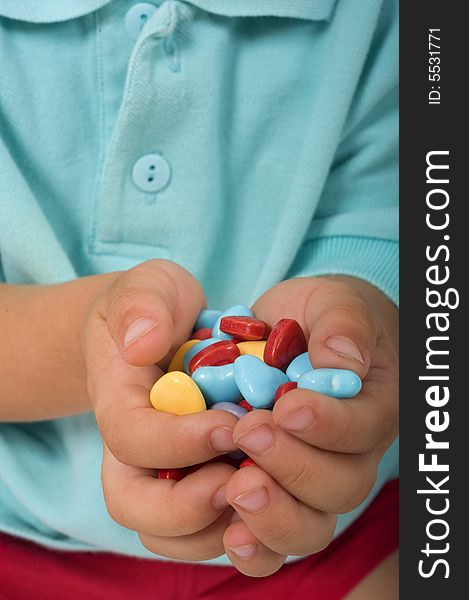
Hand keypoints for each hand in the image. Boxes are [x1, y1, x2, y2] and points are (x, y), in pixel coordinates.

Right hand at [84, 260, 239, 559]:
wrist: (164, 331)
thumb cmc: (157, 307)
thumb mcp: (147, 288)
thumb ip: (140, 306)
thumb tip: (142, 345)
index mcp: (118, 404)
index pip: (131, 440)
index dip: (178, 442)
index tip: (230, 425)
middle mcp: (135, 453)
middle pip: (138, 509)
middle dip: (190, 505)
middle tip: (242, 479)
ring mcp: (166, 475)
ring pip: (176, 535)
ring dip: (222, 526)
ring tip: (267, 489)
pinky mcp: (200, 484)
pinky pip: (211, 531)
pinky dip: (244, 530)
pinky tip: (279, 496)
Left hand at [221, 276, 398, 575]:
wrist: (298, 333)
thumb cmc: (321, 316)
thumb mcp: (335, 303)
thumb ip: (343, 325)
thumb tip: (342, 362)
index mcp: (371, 408)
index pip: (362, 429)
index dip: (328, 426)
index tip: (289, 407)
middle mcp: (347, 455)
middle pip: (338, 487)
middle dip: (293, 465)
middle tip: (249, 432)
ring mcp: (310, 482)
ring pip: (309, 525)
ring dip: (274, 514)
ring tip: (236, 486)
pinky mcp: (274, 493)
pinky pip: (272, 538)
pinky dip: (254, 545)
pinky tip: (229, 532)